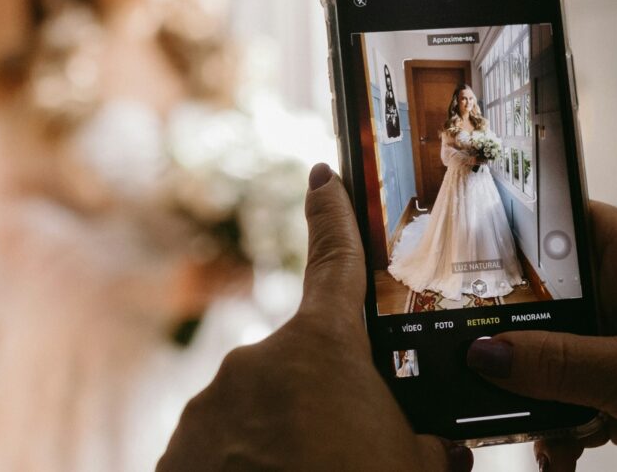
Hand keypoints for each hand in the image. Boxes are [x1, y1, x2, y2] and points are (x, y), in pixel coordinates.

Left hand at [157, 164, 472, 470]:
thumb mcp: (418, 471)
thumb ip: (428, 447)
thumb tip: (442, 450)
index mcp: (324, 350)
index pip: (334, 257)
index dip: (332, 210)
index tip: (321, 173)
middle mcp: (258, 362)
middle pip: (302, 364)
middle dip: (324, 400)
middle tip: (348, 453)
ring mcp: (211, 406)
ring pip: (260, 412)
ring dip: (283, 443)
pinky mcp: (175, 452)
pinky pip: (222, 448)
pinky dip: (245, 468)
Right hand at [466, 202, 616, 470]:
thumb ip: (558, 363)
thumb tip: (486, 352)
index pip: (575, 221)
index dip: (525, 224)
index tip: (473, 241)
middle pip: (555, 295)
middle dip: (514, 324)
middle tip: (471, 339)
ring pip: (557, 351)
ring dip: (532, 383)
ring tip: (502, 401)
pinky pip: (573, 395)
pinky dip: (556, 421)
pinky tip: (549, 443)